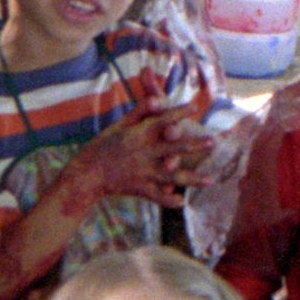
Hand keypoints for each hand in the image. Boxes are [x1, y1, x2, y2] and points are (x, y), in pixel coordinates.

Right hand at [60, 90, 218, 207]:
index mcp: (138, 134)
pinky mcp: (138, 187)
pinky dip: (168, 200)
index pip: (161, 121)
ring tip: (211, 180)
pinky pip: (156, 196)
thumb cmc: (103, 146)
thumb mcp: (120, 126)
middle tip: (213, 141)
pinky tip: (182, 201)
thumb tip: (157, 98)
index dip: (178, 113)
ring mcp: (142, 172)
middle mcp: (143, 152)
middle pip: (173, 147)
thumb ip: (140, 112)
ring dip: (192, 178)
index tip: (194, 107)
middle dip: (194, 144)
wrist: (86, 173)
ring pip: (171, 176)